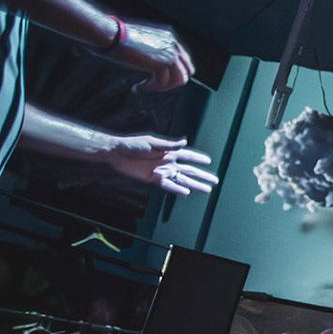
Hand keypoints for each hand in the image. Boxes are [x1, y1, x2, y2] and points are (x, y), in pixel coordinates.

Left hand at [103, 136, 218, 196]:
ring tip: (206, 190)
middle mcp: (167, 162)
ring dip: (194, 184)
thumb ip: (168, 145)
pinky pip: (168, 186)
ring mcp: (161, 171)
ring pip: (182, 180)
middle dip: (202, 175)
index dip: (198, 158)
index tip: (208, 161)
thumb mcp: (152, 142)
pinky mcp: (153, 179)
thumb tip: (184, 141)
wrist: (116, 154)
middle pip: (189, 170)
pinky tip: (186, 192)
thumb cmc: (132, 145)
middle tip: (214, 181)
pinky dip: (177, 189)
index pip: (188, 155)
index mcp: (169, 152)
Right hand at [106, 21, 194, 91]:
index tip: (159, 78)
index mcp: (170, 39)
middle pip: (185, 72)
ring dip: (161, 87)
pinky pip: (162, 84)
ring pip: (177, 80)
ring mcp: (169, 54)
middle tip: (154, 85)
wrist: (111, 34)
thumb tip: (155, 65)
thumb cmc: (119, 37)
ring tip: (145, 87)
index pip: (184, 61)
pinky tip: (138, 88)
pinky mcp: (160, 64)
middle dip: (171, 81)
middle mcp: (173, 45)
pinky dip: (149, 88)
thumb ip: (155, 50)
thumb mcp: (144, 40)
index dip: (174, 73)